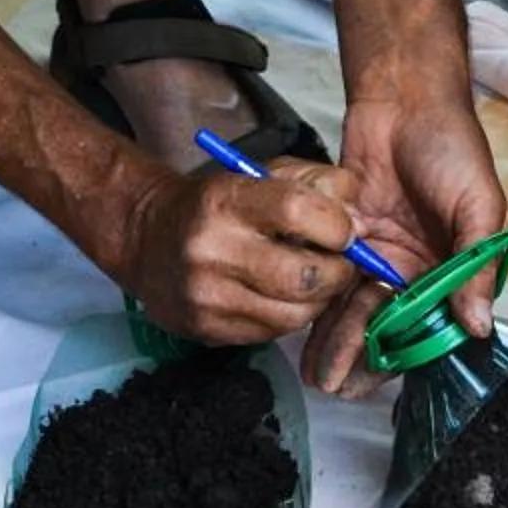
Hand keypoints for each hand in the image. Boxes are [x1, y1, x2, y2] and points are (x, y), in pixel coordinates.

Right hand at [113, 161, 365, 347]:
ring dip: (318, 301)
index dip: (336, 225)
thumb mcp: (262, 174)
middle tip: (342, 265)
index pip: (297, 212)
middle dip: (337, 273)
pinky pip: (271, 334)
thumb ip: (316, 184)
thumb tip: (359, 220)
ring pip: (293, 314)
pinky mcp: (205, 330)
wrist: (147, 238)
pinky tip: (283, 298)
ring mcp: (207, 295)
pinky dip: (289, 318)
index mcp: (226, 199)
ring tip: (315, 283)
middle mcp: (212, 249)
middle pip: (302, 275)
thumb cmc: (216, 203)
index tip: (345, 231)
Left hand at [302, 92, 506, 397]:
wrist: (405, 98)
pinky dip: (316, 299)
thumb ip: (474, 264)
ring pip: (354, 305)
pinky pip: (329, 272)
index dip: (406, 355)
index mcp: (451, 267)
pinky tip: (300, 326)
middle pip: (386, 323)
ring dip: (335, 338)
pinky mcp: (345, 232)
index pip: (429, 324)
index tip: (379, 379)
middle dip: (361, 355)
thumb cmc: (452, 146)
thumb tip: (478, 325)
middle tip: (334, 385)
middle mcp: (414, 267)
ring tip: (314, 371)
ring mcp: (378, 251)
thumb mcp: (478, 204)